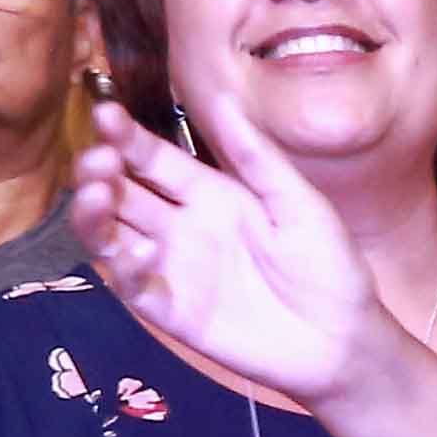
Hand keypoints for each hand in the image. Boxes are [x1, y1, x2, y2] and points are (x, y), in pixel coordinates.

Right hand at [69, 83, 386, 409]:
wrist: (345, 340)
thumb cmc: (329, 267)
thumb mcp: (298, 203)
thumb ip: (256, 156)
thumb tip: (222, 96)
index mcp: (208, 194)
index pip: (151, 158)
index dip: (124, 136)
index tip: (105, 115)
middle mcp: (180, 226)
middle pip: (119, 192)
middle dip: (98, 171)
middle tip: (97, 159)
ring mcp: (171, 268)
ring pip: (109, 234)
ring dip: (91, 213)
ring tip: (96, 194)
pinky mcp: (171, 311)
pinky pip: (132, 285)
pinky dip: (126, 267)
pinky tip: (141, 251)